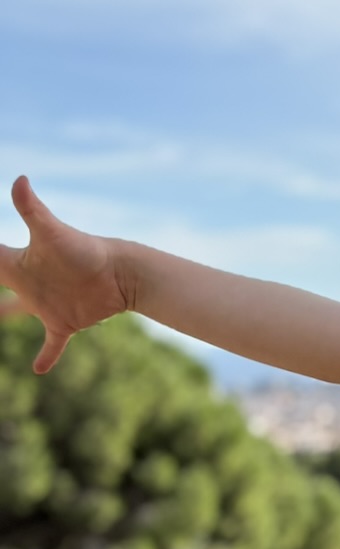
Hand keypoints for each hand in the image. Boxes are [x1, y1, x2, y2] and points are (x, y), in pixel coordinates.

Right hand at [0, 177, 133, 371]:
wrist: (120, 272)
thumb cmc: (85, 250)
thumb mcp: (52, 232)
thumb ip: (32, 209)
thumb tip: (20, 179)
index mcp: (18, 263)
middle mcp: (28, 283)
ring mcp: (45, 304)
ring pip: (15, 311)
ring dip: (3, 314)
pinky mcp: (64, 323)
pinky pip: (52, 344)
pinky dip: (47, 356)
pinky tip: (38, 369)